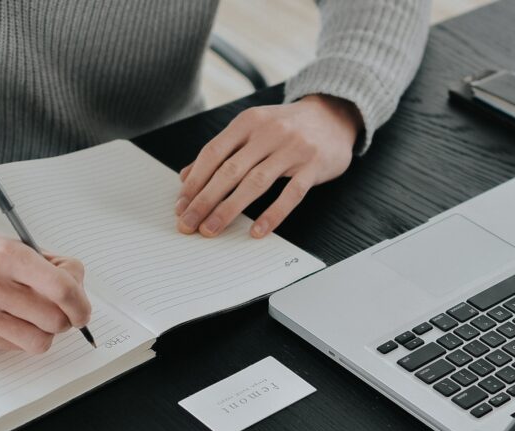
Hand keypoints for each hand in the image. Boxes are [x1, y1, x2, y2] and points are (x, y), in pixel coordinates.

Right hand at [0, 210, 91, 353]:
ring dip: (46, 333)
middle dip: (66, 319)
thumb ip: (50, 266)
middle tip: (62, 312)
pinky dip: (21, 337)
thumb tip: (78, 289)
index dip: (81, 304)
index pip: (62, 289)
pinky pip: (15, 348)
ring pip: (39, 342)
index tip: (82, 309)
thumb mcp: (13, 244)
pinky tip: (9, 319)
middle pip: (55, 320)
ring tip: (36, 318)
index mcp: (6, 256)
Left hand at [175, 94, 361, 238]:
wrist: (334, 115)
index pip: (213, 153)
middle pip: (229, 170)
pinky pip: (291, 194)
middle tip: (188, 223)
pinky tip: (257, 231)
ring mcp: (293, 149)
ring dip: (229, 209)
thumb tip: (187, 177)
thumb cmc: (287, 127)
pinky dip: (272, 215)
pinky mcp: (313, 166)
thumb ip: (222, 150)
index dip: (195, 181)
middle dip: (204, 200)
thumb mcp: (253, 129)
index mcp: (248, 122)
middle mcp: (268, 133)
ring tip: (211, 229)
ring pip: (255, 183)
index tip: (181, 205)